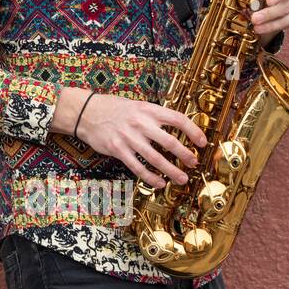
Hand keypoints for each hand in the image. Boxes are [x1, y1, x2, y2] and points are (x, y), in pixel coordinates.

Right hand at [71, 92, 205, 189]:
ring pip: (156, 158)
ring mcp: (129, 137)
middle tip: (193, 163)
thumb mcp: (137, 106)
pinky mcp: (118, 150)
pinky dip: (150, 177)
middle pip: (170, 142)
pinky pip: (137, 167)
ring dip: (172, 171)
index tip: (202, 142)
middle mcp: (140, 123)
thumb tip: (176, 128)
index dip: (193, 131)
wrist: (85, 112)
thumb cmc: (113, 109)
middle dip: (185, 155)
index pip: (178, 119)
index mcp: (148, 109)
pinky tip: (159, 183)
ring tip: (182, 179)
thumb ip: (154, 116)